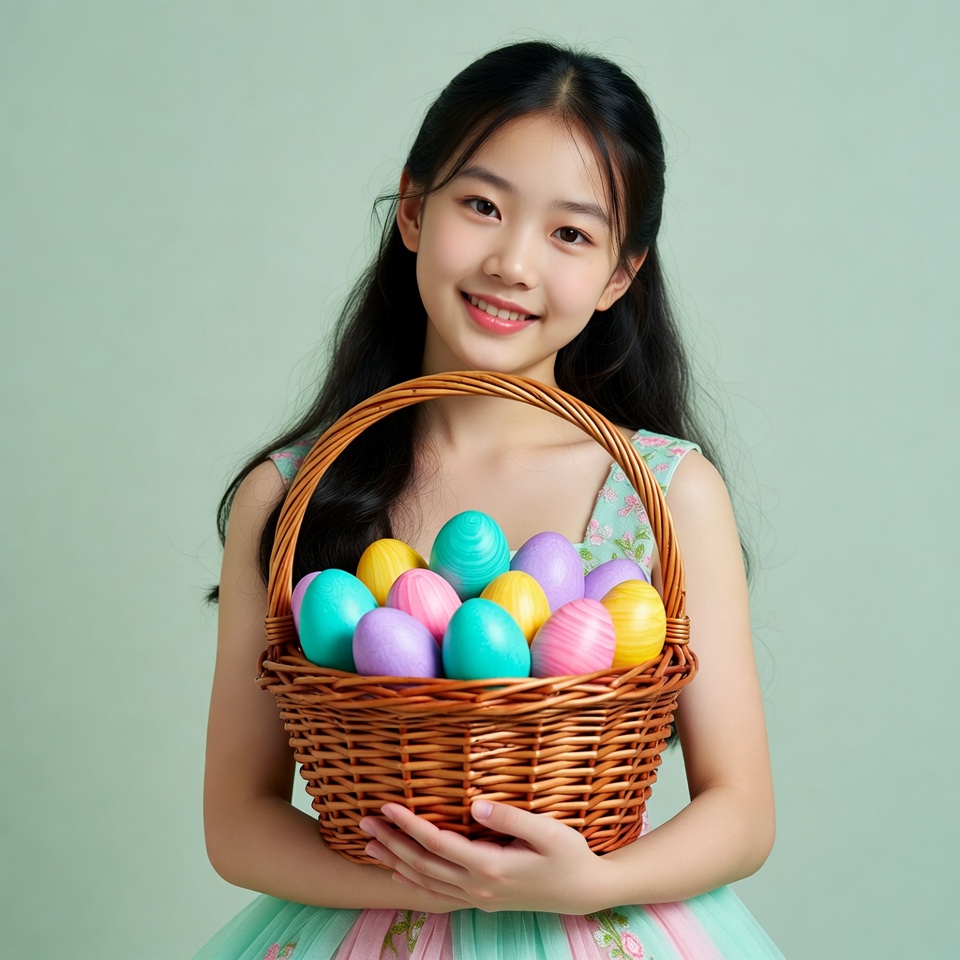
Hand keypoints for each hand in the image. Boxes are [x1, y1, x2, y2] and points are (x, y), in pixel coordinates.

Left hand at [358, 800, 615, 913]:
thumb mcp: (548, 831)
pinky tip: (399, 875)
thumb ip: (510, 817)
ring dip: (395, 862)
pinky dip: (414, 883)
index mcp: (489, 867)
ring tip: (369, 845)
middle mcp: (478, 886)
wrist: (584, 891)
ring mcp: (478, 896)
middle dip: (391, 843)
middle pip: (423, 864)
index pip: (437, 843)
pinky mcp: (482, 899)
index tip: (387, 806)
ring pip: (425, 881)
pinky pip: (438, 893)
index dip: (409, 825)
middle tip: (364, 822)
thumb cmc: (569, 855)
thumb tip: (475, 804)